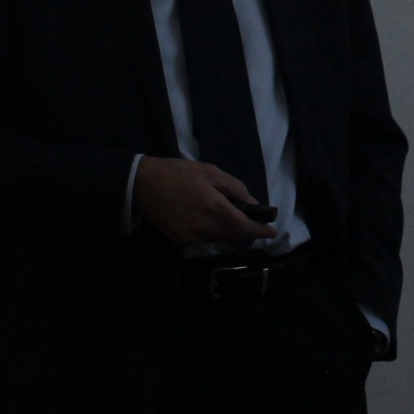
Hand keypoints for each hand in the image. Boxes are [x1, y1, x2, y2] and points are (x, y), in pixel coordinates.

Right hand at [133, 157, 276, 245]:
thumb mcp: (210, 172)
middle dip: (243, 230)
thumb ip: (234, 189)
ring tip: (217, 210)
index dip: (259, 232)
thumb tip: (253, 204)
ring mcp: (190, 237)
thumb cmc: (178, 173)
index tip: (272, 233)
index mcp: (213, 207)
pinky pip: (202, 239)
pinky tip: (200, 215)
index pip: (243, 227)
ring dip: (224, 228)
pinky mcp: (179, 241)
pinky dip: (208, 230)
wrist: (142, 184)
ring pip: (217, 238)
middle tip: (248, 218)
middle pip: (233, 236)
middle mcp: (204, 227)